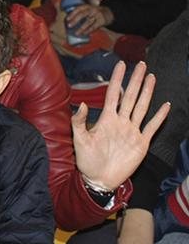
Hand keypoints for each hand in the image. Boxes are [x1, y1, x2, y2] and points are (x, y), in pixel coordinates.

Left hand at [66, 4, 113, 35]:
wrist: (109, 13)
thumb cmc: (94, 12)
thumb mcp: (88, 9)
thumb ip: (81, 13)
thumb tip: (68, 22)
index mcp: (87, 6)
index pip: (79, 8)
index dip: (72, 13)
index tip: (67, 19)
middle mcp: (92, 9)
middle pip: (83, 14)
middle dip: (75, 20)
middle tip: (69, 25)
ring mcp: (97, 15)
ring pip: (88, 22)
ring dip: (81, 28)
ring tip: (76, 33)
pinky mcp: (101, 21)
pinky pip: (94, 27)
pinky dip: (88, 31)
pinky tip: (84, 33)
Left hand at [72, 61, 169, 189]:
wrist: (99, 179)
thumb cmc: (87, 161)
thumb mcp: (79, 141)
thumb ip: (79, 122)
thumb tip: (81, 104)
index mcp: (106, 119)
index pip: (113, 94)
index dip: (117, 79)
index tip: (121, 64)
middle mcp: (120, 122)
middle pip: (130, 96)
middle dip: (135, 80)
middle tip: (141, 64)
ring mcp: (132, 131)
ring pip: (141, 107)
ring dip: (147, 93)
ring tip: (151, 77)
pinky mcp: (141, 143)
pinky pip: (152, 127)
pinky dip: (159, 117)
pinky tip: (165, 106)